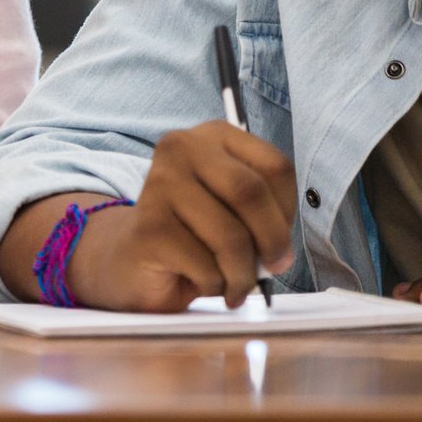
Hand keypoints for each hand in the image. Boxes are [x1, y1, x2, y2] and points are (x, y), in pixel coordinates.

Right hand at [63, 121, 297, 310]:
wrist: (133, 258)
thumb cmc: (194, 233)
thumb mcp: (235, 209)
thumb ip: (263, 214)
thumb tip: (280, 252)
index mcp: (213, 136)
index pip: (275, 166)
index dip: (288, 210)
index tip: (281, 237)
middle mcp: (181, 148)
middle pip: (251, 193)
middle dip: (272, 241)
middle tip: (272, 267)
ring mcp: (159, 183)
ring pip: (231, 236)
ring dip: (243, 274)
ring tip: (234, 283)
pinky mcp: (148, 226)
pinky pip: (205, 266)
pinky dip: (215, 285)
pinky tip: (202, 281)